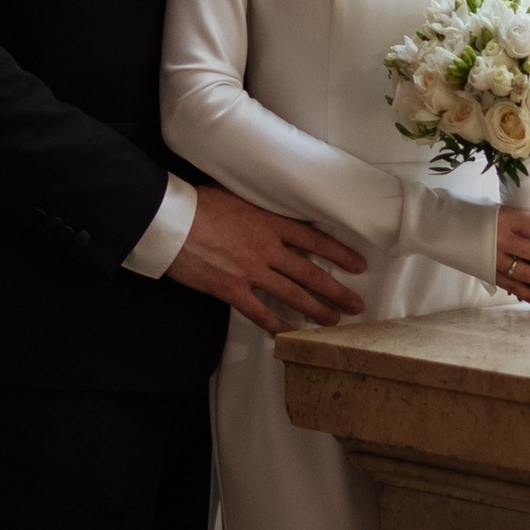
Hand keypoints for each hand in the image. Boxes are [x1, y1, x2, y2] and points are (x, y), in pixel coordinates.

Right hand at [167, 184, 367, 335]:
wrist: (172, 221)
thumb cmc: (199, 203)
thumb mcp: (238, 195)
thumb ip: (260, 206)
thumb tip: (273, 208)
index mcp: (270, 222)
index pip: (315, 240)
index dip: (339, 254)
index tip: (358, 265)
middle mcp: (266, 248)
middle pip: (310, 273)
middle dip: (337, 291)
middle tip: (355, 305)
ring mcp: (250, 270)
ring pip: (292, 295)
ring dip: (316, 310)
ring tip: (334, 322)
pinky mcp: (231, 289)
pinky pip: (260, 312)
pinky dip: (277, 325)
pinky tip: (291, 334)